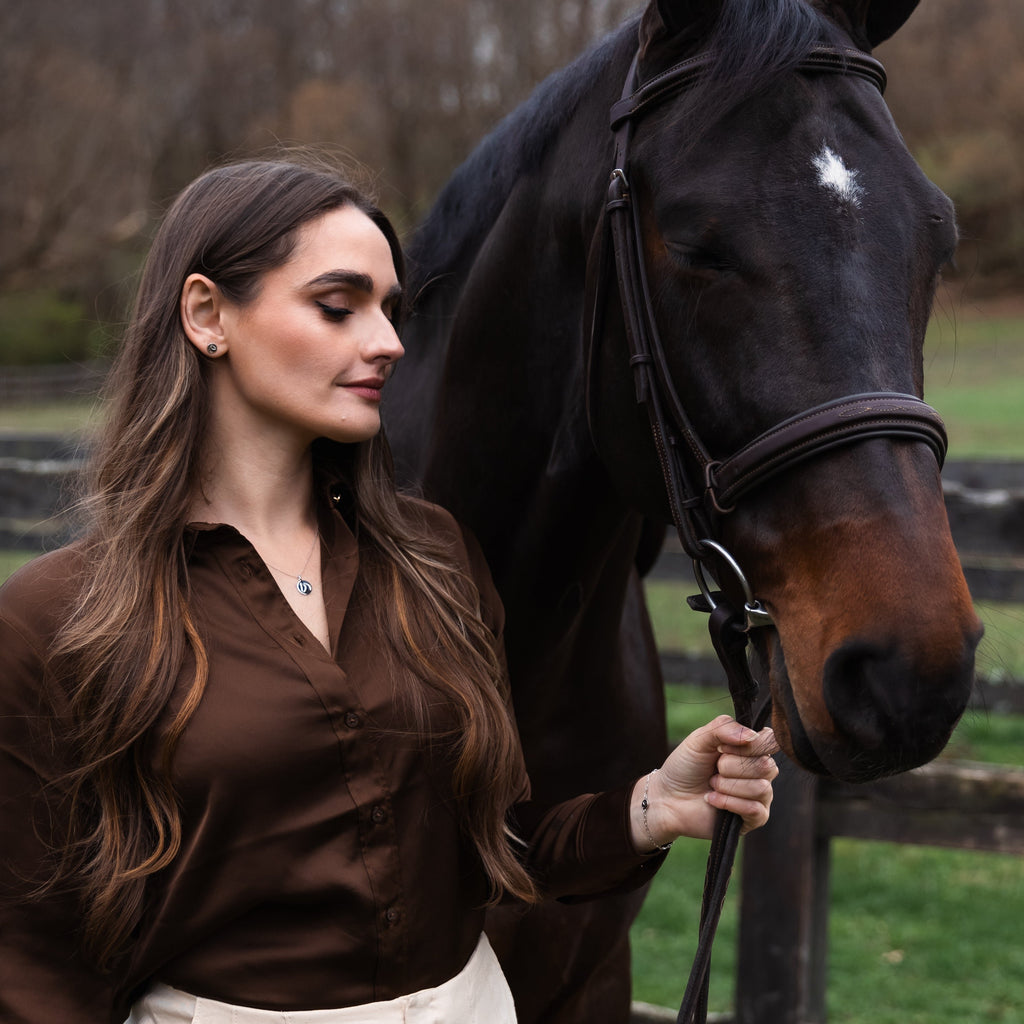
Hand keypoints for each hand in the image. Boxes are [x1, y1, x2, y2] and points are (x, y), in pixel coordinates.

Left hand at [630, 715, 779, 851]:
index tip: (721, 748)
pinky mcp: (753, 819)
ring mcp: (759, 796)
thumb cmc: (685, 766)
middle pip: (765, 765)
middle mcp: (759, 771)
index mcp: (750, 749)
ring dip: (728, 786)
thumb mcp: (699, 739)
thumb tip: (752, 736)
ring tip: (712, 786)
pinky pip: (755, 810)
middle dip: (731, 767)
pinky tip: (713, 800)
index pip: (769, 741)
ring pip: (761, 788)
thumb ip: (723, 728)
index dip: (748, 745)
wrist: (668, 797)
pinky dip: (729, 803)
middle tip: (714, 770)